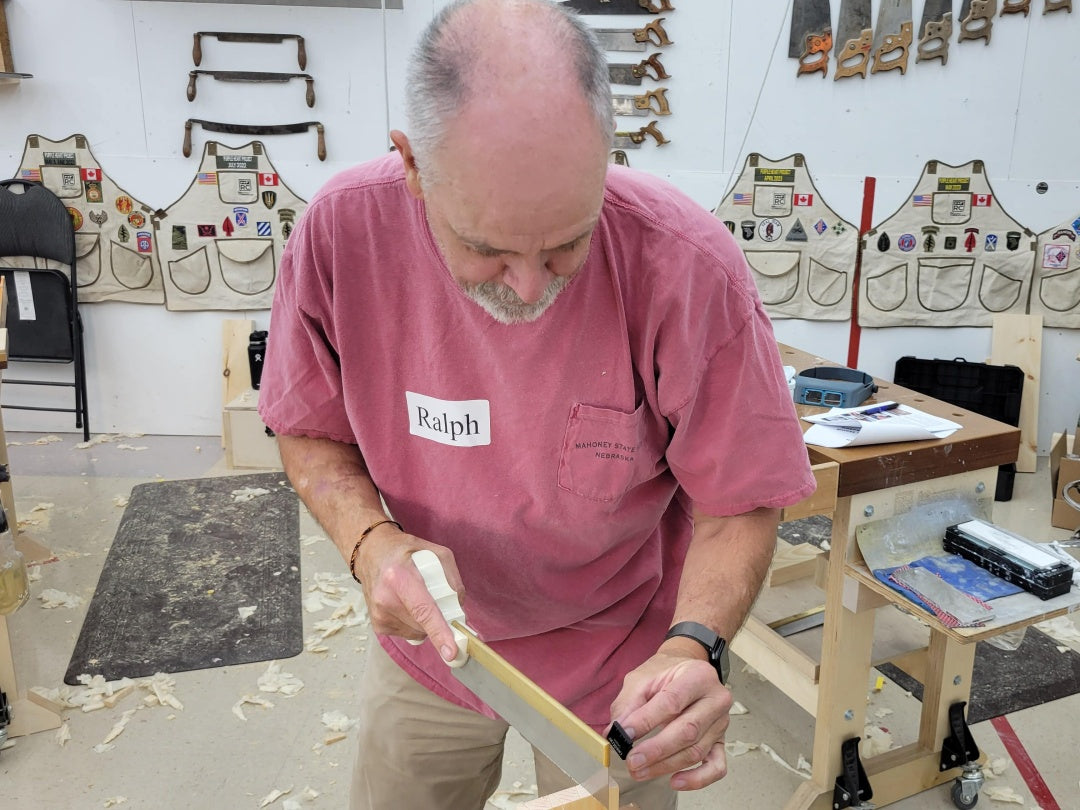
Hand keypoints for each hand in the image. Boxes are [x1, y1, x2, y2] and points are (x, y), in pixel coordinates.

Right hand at [354, 528, 465, 663]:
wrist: (370, 553)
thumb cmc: (405, 552)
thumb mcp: (435, 553)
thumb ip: (452, 579)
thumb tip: (458, 608)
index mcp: (399, 576)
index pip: (423, 610)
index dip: (439, 632)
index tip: (451, 652)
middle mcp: (385, 598)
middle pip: (424, 624)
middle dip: (439, 619)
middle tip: (437, 599)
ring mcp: (379, 614)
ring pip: (418, 632)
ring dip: (425, 620)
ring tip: (415, 596)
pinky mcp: (378, 625)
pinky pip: (409, 634)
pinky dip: (415, 623)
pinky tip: (405, 604)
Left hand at [608, 641, 732, 790]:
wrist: (686, 669)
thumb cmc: (665, 673)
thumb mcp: (642, 678)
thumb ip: (628, 703)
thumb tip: (616, 732)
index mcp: (698, 675)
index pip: (672, 701)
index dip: (647, 720)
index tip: (625, 735)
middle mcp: (716, 699)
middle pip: (688, 730)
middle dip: (657, 750)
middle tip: (632, 760)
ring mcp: (721, 722)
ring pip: (697, 751)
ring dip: (666, 766)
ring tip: (640, 770)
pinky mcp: (721, 741)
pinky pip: (716, 767)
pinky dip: (697, 779)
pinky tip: (675, 781)